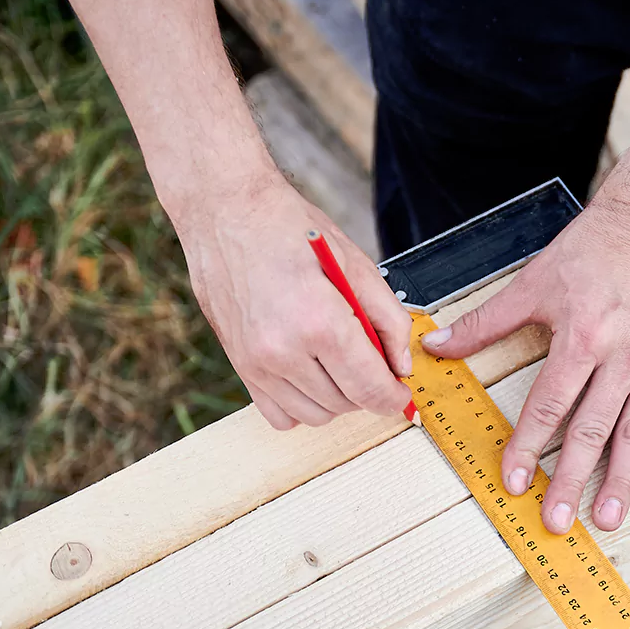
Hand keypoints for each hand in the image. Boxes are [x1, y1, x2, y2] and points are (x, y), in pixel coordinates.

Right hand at [175, 174, 413, 428]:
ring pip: (315, 414)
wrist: (227, 213)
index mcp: (319, 322)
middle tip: (370, 359)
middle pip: (345, 404)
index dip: (394, 397)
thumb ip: (389, 319)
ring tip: (338, 360)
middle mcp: (283, 350)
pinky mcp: (239, 366)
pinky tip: (310, 373)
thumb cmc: (290, 230)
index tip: (401, 393)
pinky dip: (302, 403)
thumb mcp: (356, 265)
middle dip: (367, 389)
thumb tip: (402, 365)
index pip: (369, 388)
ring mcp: (256, 363)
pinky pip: (280, 414)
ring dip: (337, 397)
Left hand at [421, 196, 629, 533]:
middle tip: (558, 521)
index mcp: (581, 336)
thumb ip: (483, 323)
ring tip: (608, 519)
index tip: (513, 482)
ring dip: (622, 479)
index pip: (549, 404)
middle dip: (572, 479)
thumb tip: (434, 346)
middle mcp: (620, 355)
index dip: (528, 446)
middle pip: (592, 429)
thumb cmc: (587, 254)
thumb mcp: (531, 284)